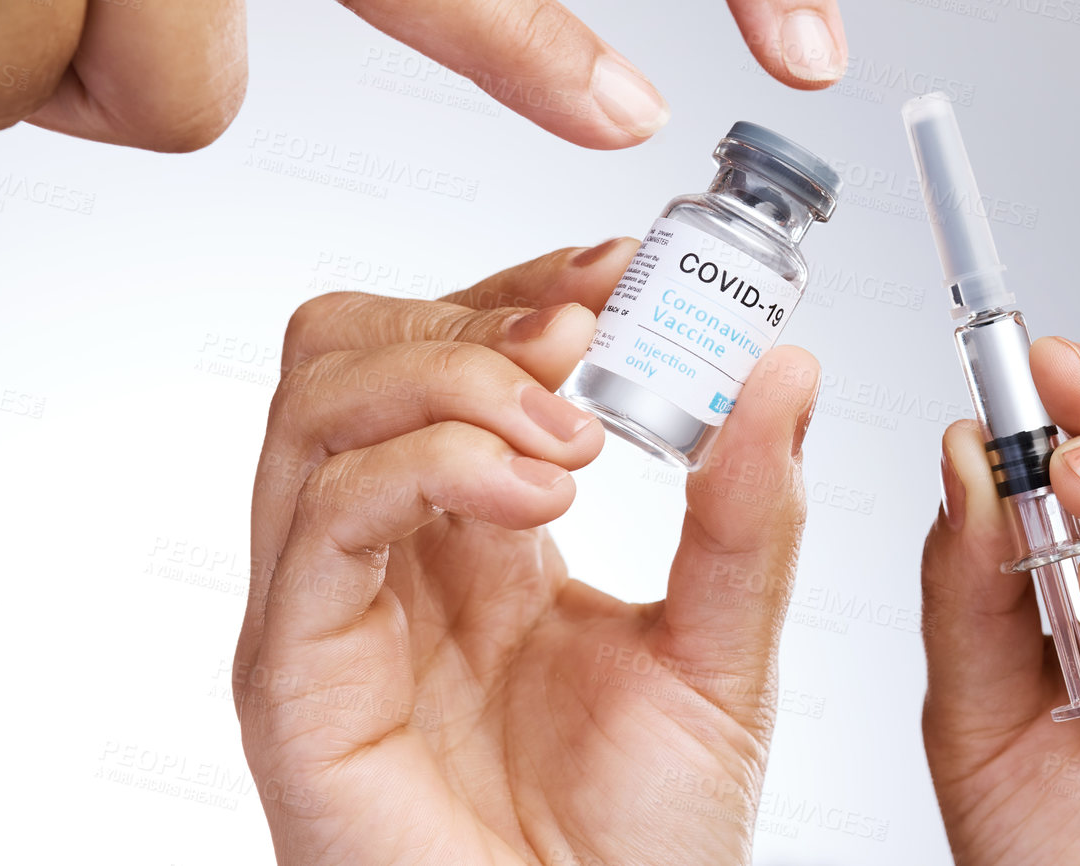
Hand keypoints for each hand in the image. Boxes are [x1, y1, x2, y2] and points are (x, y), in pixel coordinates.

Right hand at [235, 240, 822, 865]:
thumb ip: (749, 512)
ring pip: (319, 398)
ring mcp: (330, 603)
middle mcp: (391, 548)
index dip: (529, 284)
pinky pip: (324, 511)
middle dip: (476, 312)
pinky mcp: (295, 672)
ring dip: (456, 375)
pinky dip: (429, 462)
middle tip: (588, 340)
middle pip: (356, 344)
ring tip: (570, 439)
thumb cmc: (642, 840)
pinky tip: (533, 498)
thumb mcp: (724, 647)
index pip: (453, 342)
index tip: (625, 270)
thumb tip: (784, 371)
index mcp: (478, 526)